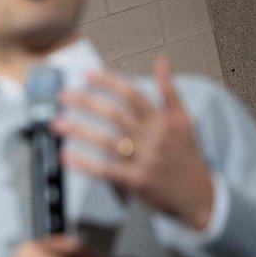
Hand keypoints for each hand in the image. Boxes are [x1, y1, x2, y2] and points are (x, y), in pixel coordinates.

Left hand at [51, 56, 214, 229]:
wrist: (198, 195)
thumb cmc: (186, 155)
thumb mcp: (184, 120)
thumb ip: (170, 91)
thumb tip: (161, 61)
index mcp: (162, 120)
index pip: (131, 95)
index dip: (108, 82)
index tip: (86, 75)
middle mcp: (153, 137)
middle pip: (114, 114)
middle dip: (85, 102)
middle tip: (62, 96)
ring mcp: (145, 160)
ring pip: (106, 141)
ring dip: (78, 131)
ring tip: (56, 123)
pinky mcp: (137, 181)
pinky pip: (105, 170)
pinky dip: (84, 163)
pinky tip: (66, 156)